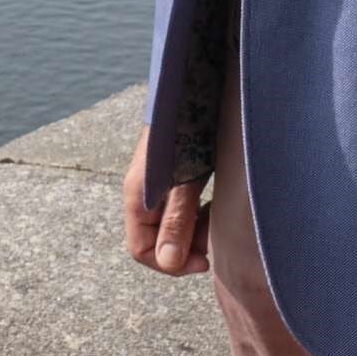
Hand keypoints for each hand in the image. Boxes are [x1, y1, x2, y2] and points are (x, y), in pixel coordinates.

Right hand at [119, 128, 208, 275]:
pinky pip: (181, 209)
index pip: (142, 250)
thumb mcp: (186, 181)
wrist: (192, 91)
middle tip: (216, 236)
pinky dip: (199, 214)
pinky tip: (216, 202)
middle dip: (188, 246)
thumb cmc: (189, 134)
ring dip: (195, 230)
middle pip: (158, 240)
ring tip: (218, 216)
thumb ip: (176, 221)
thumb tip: (168, 262)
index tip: (206, 260)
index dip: (172, 264)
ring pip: (172, 225)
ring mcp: (156, 186)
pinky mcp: (171, 177)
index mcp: (138, 198)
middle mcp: (143, 195)